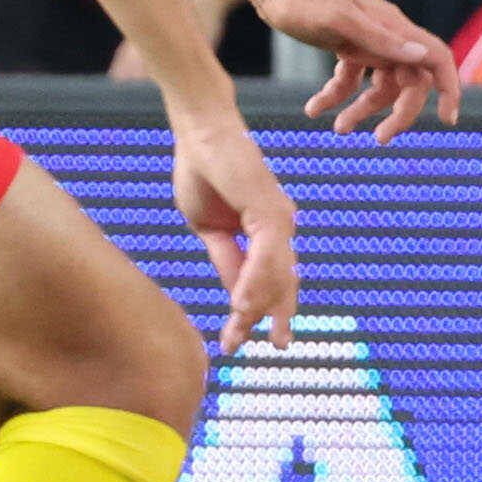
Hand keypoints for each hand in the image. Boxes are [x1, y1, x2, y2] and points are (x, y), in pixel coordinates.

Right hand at [166, 107, 300, 352]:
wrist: (199, 134)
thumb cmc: (202, 172)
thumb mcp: (209, 229)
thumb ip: (226, 259)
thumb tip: (236, 293)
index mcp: (267, 232)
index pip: (265, 280)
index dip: (250, 312)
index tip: (232, 342)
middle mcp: (281, 226)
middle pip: (282, 282)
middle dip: (275, 317)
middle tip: (275, 347)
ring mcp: (279, 218)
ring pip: (275, 274)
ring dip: (256, 307)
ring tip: (241, 333)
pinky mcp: (270, 209)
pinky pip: (266, 255)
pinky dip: (255, 282)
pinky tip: (242, 305)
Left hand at [255, 0, 461, 137]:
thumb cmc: (303, 0)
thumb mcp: (340, 21)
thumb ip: (381, 40)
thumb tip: (422, 56)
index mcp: (393, 28)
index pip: (436, 58)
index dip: (448, 88)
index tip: (446, 120)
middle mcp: (385, 36)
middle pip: (407, 83)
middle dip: (397, 114)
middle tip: (380, 140)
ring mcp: (366, 42)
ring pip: (377, 87)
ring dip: (361, 110)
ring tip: (338, 129)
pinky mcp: (345, 46)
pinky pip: (351, 80)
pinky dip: (336, 96)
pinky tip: (314, 109)